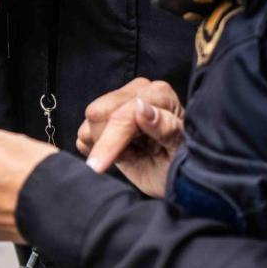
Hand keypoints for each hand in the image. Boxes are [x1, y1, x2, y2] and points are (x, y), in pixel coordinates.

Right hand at [76, 78, 183, 197]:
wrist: (175, 176)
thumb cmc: (183, 165)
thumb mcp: (181, 152)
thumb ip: (165, 127)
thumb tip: (141, 107)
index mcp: (159, 94)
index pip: (122, 114)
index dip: (110, 141)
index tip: (98, 166)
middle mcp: (138, 91)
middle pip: (97, 113)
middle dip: (110, 142)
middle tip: (137, 156)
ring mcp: (120, 101)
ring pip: (88, 124)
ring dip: (106, 146)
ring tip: (134, 154)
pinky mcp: (106, 116)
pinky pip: (83, 134)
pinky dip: (98, 149)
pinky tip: (123, 152)